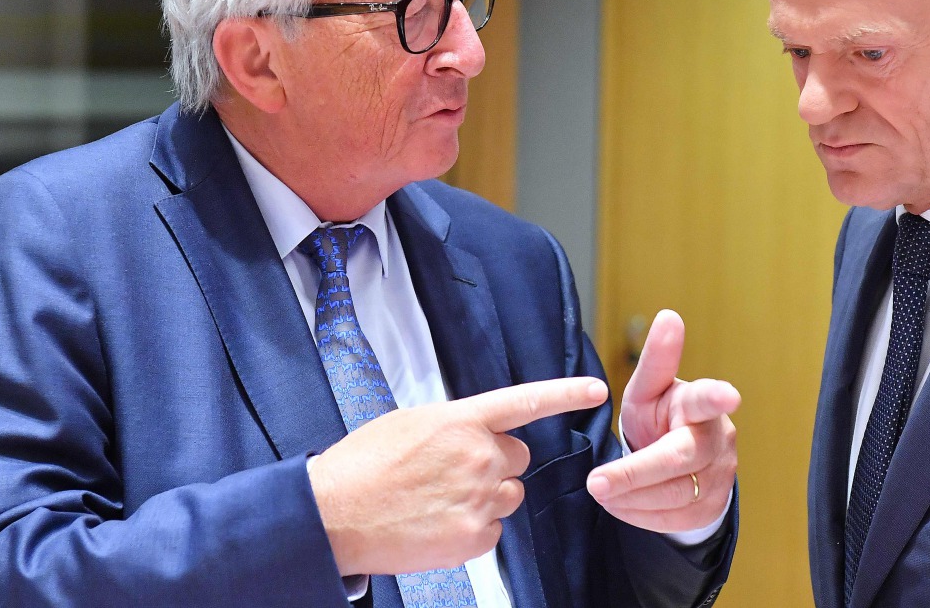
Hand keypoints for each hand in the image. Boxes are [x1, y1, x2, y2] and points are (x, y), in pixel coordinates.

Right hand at [309, 376, 607, 575]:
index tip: (596, 391)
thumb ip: (455, 426)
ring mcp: (478, 498)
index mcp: (461, 420)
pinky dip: (472, 529)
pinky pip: (494, 530)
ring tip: (439, 499)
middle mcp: (478, 455)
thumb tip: (477, 436)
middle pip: (517, 456)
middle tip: (451, 472)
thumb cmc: (363, 466)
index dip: (566, 394)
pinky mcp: (473, 537)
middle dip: (495, 462)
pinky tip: (437, 523)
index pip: (525, 401)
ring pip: (509, 494)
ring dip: (486, 496)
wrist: (332, 513)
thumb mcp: (411, 424)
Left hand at [586, 309, 738, 531]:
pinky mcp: (711, 508)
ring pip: (673, 494)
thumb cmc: (660, 416)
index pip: (707, 400)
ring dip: (629, 497)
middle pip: (678, 459)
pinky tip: (619, 504)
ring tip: (599, 489)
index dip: (717, 397)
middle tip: (595, 482)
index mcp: (699, 405)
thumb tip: (669, 315)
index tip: (729, 395)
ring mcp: (719, 477)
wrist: (677, 462)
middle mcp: (717, 440)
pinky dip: (638, 514)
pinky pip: (672, 520)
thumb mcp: (649, 388)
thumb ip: (656, 359)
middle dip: (635, 473)